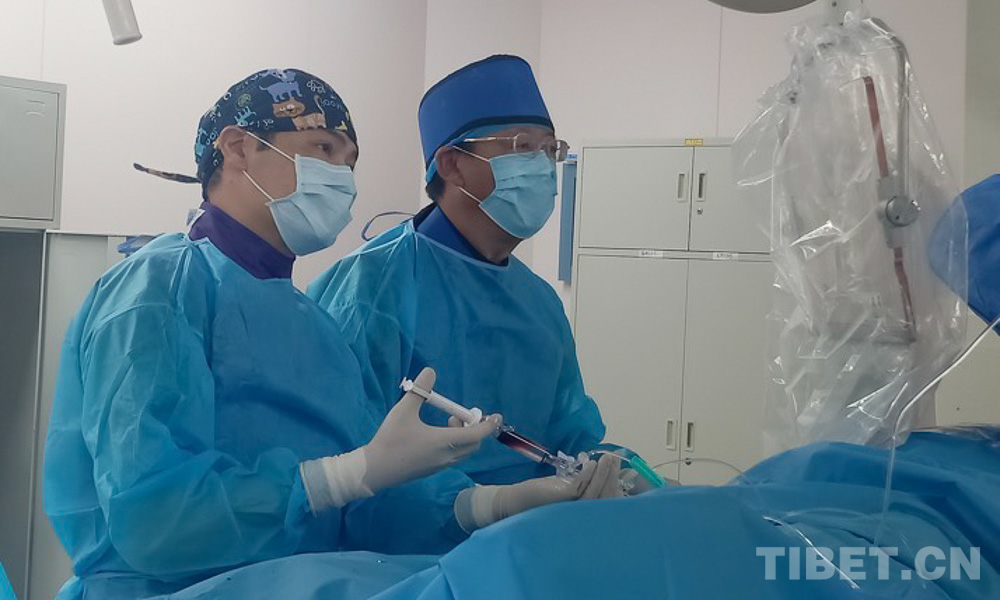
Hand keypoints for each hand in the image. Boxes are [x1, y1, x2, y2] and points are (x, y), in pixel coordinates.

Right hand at [362, 367, 501, 491]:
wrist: (375, 470)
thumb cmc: (390, 440)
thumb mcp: (404, 410)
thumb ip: (420, 390)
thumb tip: (430, 371)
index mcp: (445, 442)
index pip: (477, 434)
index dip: (489, 424)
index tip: (496, 416)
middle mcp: (447, 456)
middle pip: (473, 444)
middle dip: (474, 428)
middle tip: (458, 415)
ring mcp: (439, 466)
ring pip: (463, 452)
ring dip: (463, 436)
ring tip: (447, 422)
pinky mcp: (431, 470)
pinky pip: (453, 457)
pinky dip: (454, 444)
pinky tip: (435, 435)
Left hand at [455, 454, 624, 531]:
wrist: (514, 500)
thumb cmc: (540, 494)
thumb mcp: (565, 487)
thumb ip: (581, 482)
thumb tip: (598, 468)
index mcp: (581, 512)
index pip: (604, 501)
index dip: (614, 485)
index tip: (619, 468)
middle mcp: (578, 515)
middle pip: (603, 497)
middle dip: (611, 476)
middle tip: (615, 458)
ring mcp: (569, 510)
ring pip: (593, 493)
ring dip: (603, 473)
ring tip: (608, 458)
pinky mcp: (559, 501)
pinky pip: (578, 489)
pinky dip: (587, 476)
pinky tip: (591, 464)